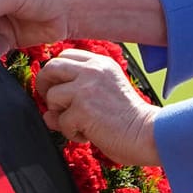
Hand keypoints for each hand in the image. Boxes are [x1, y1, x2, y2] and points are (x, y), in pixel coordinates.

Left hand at [35, 48, 160, 165]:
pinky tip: (89, 136)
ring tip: (80, 125)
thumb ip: (75, 96)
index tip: (58, 90)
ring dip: (60, 116)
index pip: (64, 56)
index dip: (55, 74)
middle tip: (54, 106)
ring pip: (52, 96)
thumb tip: (47, 114)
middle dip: (45, 87)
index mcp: (100, 63)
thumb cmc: (128, 119)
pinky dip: (71, 133)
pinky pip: (60, 122)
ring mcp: (86, 88)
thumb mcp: (103, 95)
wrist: (147, 134)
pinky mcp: (82, 108)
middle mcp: (92, 70)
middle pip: (51, 67)